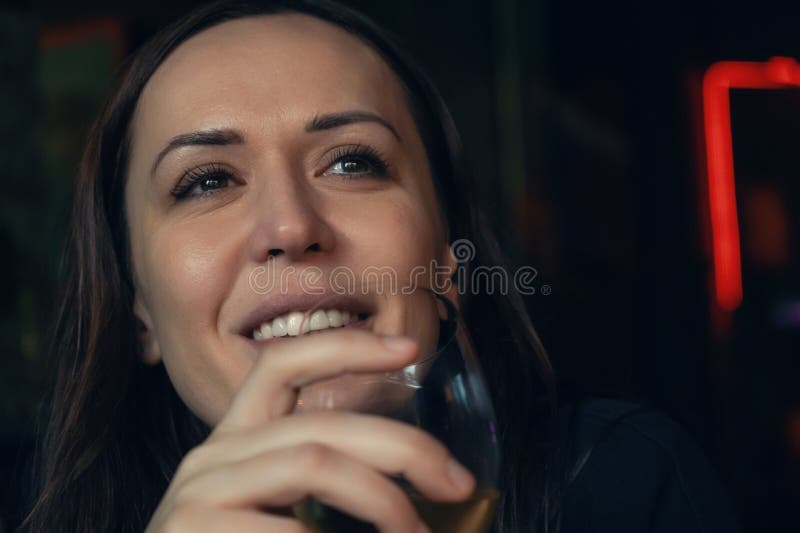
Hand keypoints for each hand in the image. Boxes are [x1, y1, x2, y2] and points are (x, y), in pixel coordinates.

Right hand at [144, 329, 475, 532]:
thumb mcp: (282, 512)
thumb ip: (326, 484)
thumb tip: (422, 474)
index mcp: (237, 440)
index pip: (283, 365)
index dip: (344, 347)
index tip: (408, 348)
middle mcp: (213, 455)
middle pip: (321, 424)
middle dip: (404, 447)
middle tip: (457, 481)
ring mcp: (199, 491)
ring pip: (313, 461)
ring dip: (382, 500)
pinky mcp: (193, 527)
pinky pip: (291, 530)